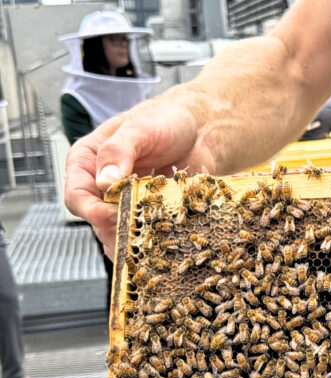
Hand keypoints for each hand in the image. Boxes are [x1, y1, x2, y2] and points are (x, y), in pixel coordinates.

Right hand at [64, 97, 214, 256]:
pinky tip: (168, 248)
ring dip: (136, 244)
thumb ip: (119, 151)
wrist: (200, 129)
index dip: (92, 212)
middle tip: (139, 239)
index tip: (114, 216)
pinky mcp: (152, 214)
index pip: (77, 197)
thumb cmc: (164, 121)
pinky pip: (148, 236)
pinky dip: (156, 244)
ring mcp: (128, 204)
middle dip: (116, 233)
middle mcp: (102, 188)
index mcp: (87, 164)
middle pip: (99, 223)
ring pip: (122, 235)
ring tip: (154, 249)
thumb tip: (105, 182)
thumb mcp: (139, 129)